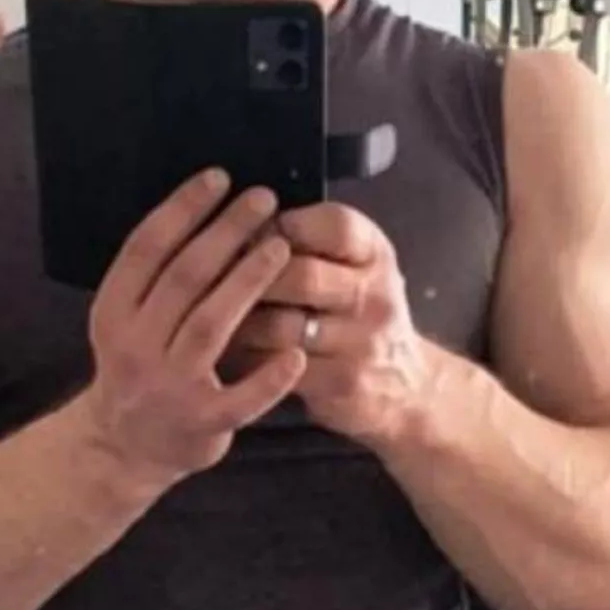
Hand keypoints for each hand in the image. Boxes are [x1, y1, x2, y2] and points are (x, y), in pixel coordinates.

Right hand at [77, 169, 308, 489]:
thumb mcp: (126, 319)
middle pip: (184, 278)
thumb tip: (206, 208)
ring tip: (281, 246)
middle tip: (262, 199)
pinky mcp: (200, 423)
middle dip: (226, 232)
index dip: (183, 208)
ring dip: (248, 281)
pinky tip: (296, 353)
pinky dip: (268, 377)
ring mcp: (167, 385)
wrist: (123, 447)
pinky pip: (240, 398)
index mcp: (113, 312)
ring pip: (211, 324)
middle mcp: (134, 345)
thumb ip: (158, 276)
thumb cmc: (138, 366)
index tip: (219, 177)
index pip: (146, 248)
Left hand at [226, 202, 428, 447]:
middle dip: (248, 274)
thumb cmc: (356, 310)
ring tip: (205, 313)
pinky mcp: (343, 382)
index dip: (284, 225)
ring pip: (283, 324)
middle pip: (301, 275)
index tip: (250, 231)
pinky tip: (223, 349)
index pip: (333, 225)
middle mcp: (375, 293)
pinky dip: (245, 356)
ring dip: (238, 319)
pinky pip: (280, 365)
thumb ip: (306, 243)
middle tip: (210, 276)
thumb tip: (235, 226)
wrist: (404, 384)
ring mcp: (362, 341)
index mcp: (373, 252)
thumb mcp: (350, 266)